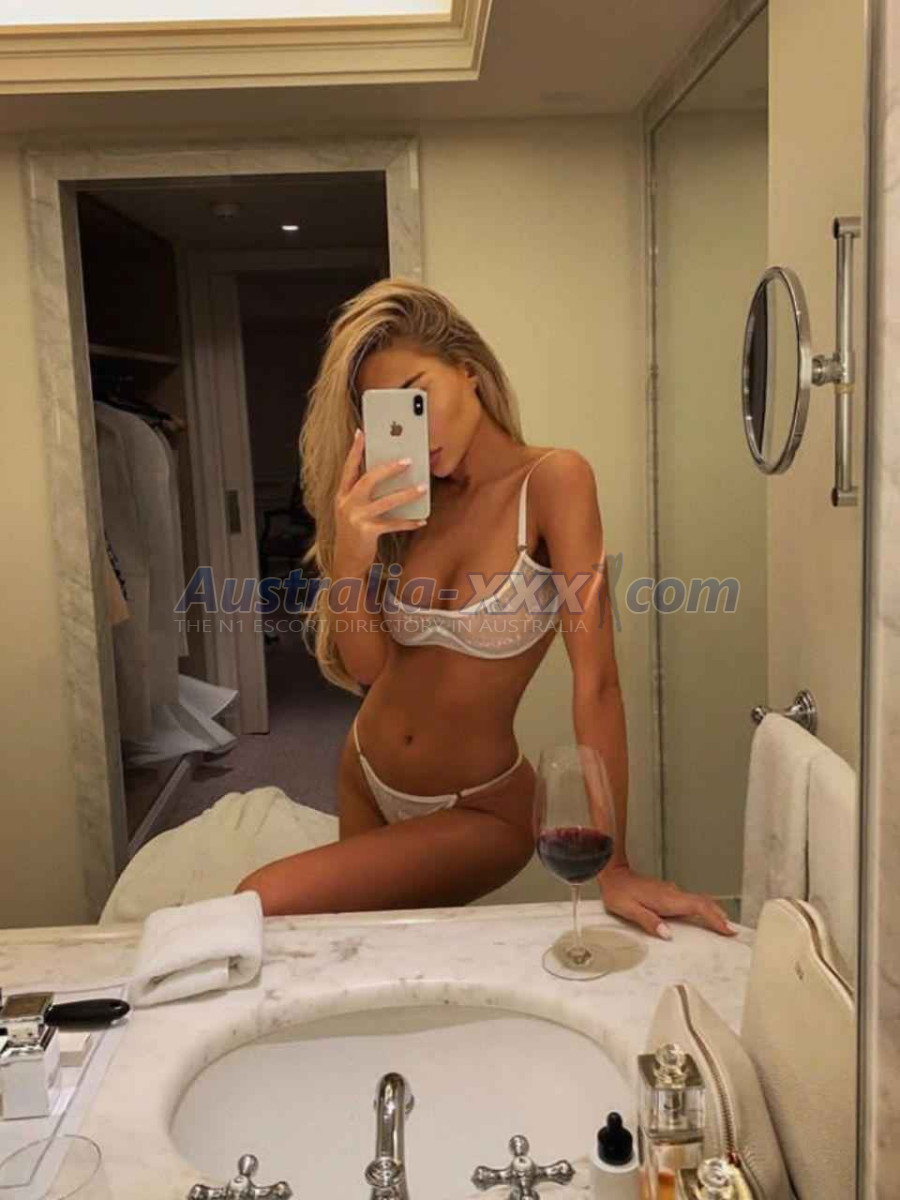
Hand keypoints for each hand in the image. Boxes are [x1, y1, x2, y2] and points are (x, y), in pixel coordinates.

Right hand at [334, 428, 427, 567]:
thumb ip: (361, 494)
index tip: (361, 433)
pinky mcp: (366, 532)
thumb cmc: (353, 534)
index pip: (348, 467)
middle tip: (407, 460)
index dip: (354, 450)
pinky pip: (392, 524)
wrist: (345, 562)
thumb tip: (385, 477)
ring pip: (385, 501)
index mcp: (341, 495)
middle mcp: (346, 504)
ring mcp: (355, 518)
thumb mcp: (351, 511)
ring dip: (406, 494)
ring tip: (422, 488)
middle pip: (368, 479)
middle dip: (388, 468)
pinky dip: (408, 522)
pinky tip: (421, 520)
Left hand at [599, 864, 735, 939]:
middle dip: (720, 916)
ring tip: (724, 927)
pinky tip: (702, 918)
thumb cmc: (619, 892)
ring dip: (712, 912)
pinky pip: (690, 901)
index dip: (715, 918)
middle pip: (704, 902)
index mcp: (666, 899)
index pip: (698, 906)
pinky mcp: (668, 893)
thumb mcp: (628, 909)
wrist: (613, 873)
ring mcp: (671, 892)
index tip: (728, 929)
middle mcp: (672, 894)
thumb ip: (648, 921)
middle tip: (733, 932)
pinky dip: (701, 909)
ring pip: (698, 901)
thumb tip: (667, 934)